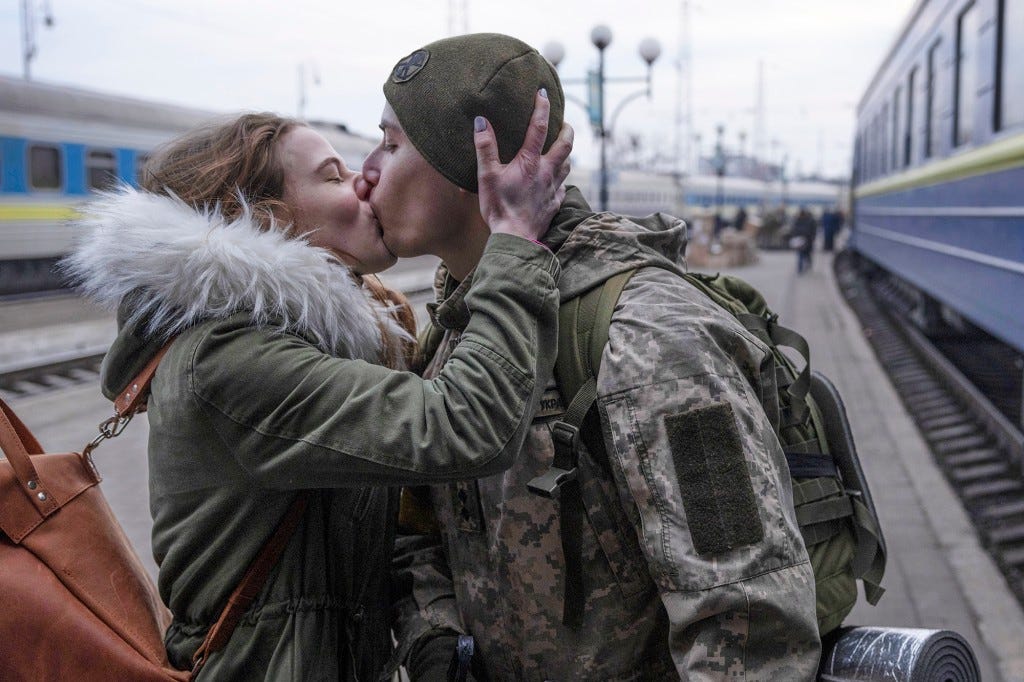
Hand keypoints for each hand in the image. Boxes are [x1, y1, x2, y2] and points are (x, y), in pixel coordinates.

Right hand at [474, 89, 573, 241]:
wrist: (515, 238)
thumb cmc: (499, 207)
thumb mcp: (486, 176)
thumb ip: (485, 148)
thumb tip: (481, 122)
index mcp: (529, 161)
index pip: (539, 127)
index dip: (541, 107)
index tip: (543, 93)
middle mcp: (547, 171)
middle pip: (566, 144)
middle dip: (567, 129)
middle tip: (565, 122)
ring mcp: (554, 188)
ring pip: (568, 164)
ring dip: (566, 153)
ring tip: (561, 148)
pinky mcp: (555, 203)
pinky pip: (563, 186)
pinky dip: (561, 178)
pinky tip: (556, 180)